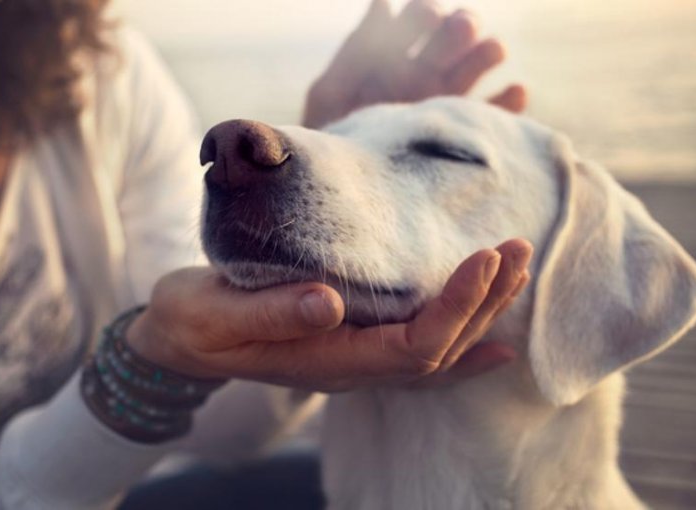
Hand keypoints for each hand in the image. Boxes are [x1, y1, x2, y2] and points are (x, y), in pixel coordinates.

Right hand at [126, 239, 531, 391]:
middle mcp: (351, 367)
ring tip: (516, 268)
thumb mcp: (215, 314)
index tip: (485, 258)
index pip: (412, 346)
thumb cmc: (193, 323)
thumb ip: (270, 313)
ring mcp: (355, 359)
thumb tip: (329, 301)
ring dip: (481, 311)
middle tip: (516, 248)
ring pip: (437, 349)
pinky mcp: (351, 341)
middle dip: (484, 301)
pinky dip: (463, 342)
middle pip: (439, 349)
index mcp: (326, 360)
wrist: (178, 340)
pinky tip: (496, 337)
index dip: (455, 307)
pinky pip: (419, 352)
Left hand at [303, 0, 526, 128]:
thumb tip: (383, 4)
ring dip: (487, 53)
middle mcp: (425, 75)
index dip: (425, 15)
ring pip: (476, 68)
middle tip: (463, 28)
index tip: (429, 16)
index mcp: (393, 57)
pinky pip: (496, 116)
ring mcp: (447, 104)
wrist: (344, 193)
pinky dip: (509, 103)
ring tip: (493, 50)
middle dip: (461, 27)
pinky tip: (515, 91)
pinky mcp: (465, 135)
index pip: (418, 21)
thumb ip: (355, 53)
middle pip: (453, 38)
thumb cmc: (331, 142)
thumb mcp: (332, 96)